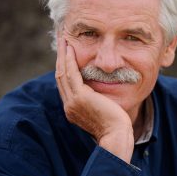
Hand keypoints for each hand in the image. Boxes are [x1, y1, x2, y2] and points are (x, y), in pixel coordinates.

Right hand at [55, 37, 133, 162]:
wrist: (117, 135)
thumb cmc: (115, 125)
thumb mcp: (102, 111)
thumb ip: (96, 100)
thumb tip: (99, 92)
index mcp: (73, 109)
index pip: (65, 85)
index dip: (64, 68)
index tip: (66, 54)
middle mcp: (69, 105)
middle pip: (60, 76)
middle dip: (60, 58)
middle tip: (61, 41)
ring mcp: (73, 102)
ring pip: (63, 73)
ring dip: (62, 55)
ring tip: (64, 39)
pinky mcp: (80, 98)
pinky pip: (71, 74)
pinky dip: (69, 60)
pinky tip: (70, 49)